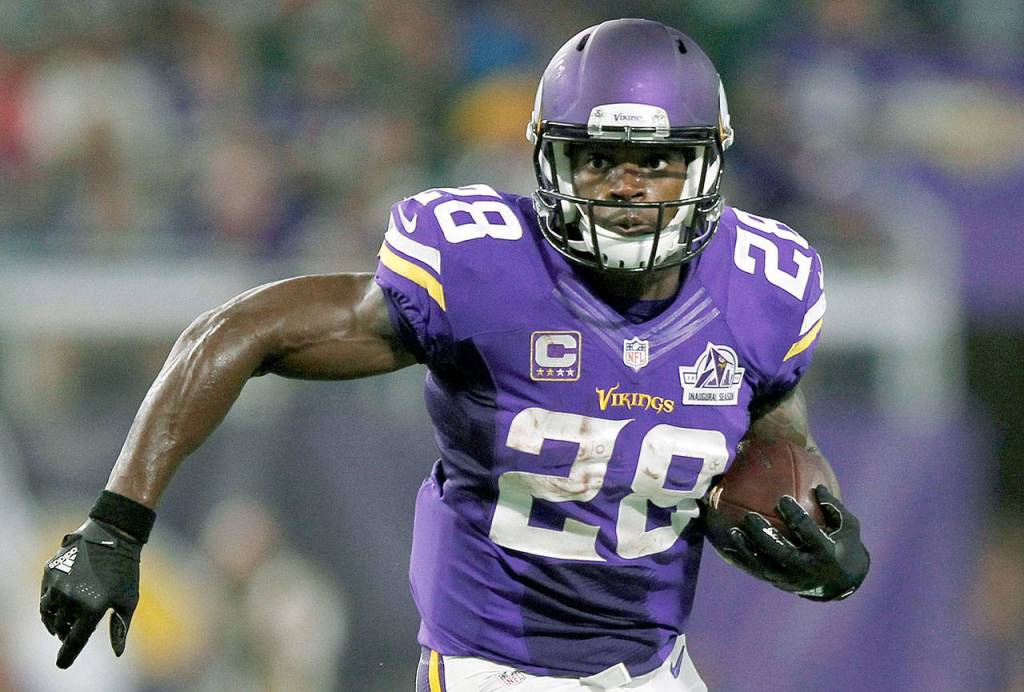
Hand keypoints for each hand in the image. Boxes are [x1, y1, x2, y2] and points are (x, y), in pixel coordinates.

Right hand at [39, 519, 141, 667]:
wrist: (112, 534)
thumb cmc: (125, 569)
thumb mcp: (128, 599)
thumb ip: (120, 627)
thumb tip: (117, 653)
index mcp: (93, 607)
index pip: (74, 641)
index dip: (67, 655)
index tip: (62, 664)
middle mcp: (72, 597)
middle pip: (61, 628)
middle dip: (66, 633)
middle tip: (74, 631)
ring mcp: (58, 584)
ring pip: (49, 613)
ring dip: (56, 620)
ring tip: (67, 618)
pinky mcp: (50, 572)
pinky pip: (45, 596)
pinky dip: (51, 603)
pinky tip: (62, 601)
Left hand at [724, 485, 869, 600]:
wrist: (842, 582)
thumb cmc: (845, 544)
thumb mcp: (849, 526)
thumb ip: (834, 507)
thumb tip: (818, 487)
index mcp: (827, 553)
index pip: (809, 533)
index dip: (795, 516)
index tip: (782, 499)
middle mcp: (808, 569)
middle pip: (782, 553)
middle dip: (764, 535)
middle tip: (749, 516)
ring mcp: (793, 579)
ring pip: (766, 566)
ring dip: (748, 550)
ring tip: (734, 532)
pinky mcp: (782, 584)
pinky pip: (759, 572)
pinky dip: (743, 560)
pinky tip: (728, 546)